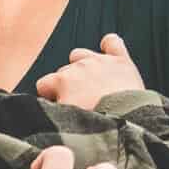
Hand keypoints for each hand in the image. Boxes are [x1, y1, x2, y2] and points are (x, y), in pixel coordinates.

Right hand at [32, 32, 146, 111]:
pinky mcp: (121, 61)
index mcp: (62, 81)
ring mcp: (100, 61)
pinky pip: (113, 42)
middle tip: (78, 103)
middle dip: (68, 85)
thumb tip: (47, 111)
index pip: (44, 84)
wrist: (125, 122)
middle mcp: (79, 66)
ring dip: (82, 65)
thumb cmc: (93, 126)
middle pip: (64, 71)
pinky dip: (109, 45)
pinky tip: (108, 51)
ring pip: (81, 54)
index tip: (57, 106)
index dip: (49, 96)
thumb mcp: (63, 122)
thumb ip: (52, 112)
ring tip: (89, 83)